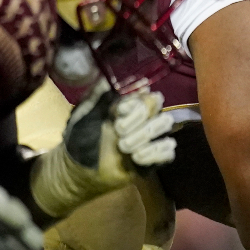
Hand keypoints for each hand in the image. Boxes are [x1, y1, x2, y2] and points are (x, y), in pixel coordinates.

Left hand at [30, 79, 175, 218]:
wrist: (80, 170)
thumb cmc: (80, 139)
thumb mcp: (84, 113)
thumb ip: (97, 96)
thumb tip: (109, 79)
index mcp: (128, 106)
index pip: (145, 95)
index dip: (134, 104)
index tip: (117, 113)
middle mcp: (143, 119)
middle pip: (158, 108)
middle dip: (138, 121)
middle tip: (119, 132)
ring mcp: (151, 138)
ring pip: (165, 126)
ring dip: (145, 136)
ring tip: (124, 148)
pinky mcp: (156, 157)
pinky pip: (168, 151)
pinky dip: (153, 153)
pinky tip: (136, 158)